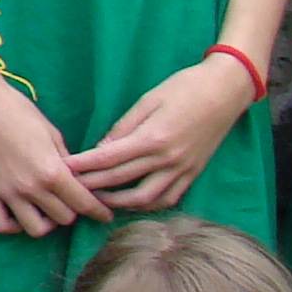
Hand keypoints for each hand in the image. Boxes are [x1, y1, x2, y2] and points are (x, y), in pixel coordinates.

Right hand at [0, 65, 107, 235]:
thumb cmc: (18, 111)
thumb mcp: (52, 133)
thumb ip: (66, 161)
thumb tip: (75, 178)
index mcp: (52, 171)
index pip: (83, 203)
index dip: (99, 211)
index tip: (105, 215)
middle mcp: (31, 188)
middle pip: (64, 218)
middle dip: (72, 210)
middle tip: (70, 199)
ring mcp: (7, 193)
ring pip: (36, 229)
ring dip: (46, 222)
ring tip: (45, 209)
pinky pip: (2, 225)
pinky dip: (14, 225)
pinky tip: (19, 213)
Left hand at [66, 58, 248, 212]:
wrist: (227, 90)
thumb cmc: (185, 87)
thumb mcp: (149, 100)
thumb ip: (124, 127)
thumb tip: (102, 148)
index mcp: (153, 138)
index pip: (109, 158)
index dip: (84, 166)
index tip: (64, 169)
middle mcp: (168, 159)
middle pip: (121, 180)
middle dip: (93, 186)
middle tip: (71, 188)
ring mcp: (183, 170)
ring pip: (145, 198)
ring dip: (119, 202)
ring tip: (99, 199)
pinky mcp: (194, 174)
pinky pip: (169, 198)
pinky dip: (148, 205)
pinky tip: (133, 202)